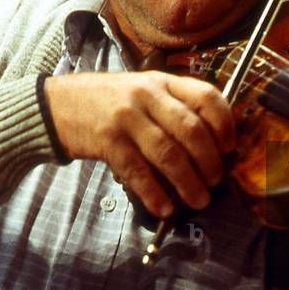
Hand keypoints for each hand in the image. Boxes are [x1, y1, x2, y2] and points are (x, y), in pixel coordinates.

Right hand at [44, 71, 234, 217]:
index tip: (230, 146)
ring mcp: (127, 118)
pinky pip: (138, 172)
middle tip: (216, 180)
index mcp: (163, 81)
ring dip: (188, 182)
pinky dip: (155, 193)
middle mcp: (148, 95)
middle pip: (191, 130)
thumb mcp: (145, 90)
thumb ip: (174, 107)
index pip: (206, 96)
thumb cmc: (110, 101)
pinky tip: (165, 208)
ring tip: (199, 200)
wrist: (58, 104)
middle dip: (209, 161)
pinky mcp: (108, 141)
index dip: (225, 123)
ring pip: (168, 154)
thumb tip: (212, 144)